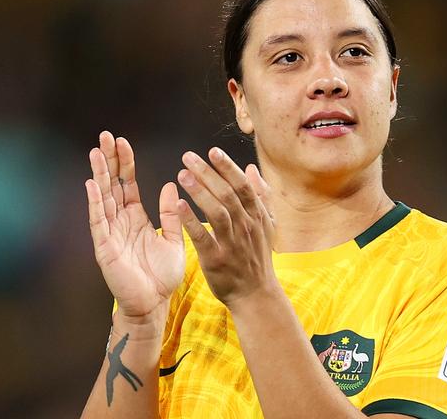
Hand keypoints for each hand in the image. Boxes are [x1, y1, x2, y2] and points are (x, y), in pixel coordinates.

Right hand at [86, 131, 184, 323]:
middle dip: (109, 160)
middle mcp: (120, 222)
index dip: (125, 163)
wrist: (154, 304)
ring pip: (103, 198)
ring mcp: (110, 233)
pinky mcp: (105, 247)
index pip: (128, 184)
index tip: (122, 142)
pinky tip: (93, 183)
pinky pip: (99, 221)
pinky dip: (96, 202)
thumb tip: (170, 186)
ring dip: (99, 174)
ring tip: (95, 151)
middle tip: (105, 136)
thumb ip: (170, 214)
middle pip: (112, 185)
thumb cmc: (162, 275)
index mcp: (136, 218)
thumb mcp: (173, 239)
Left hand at [175, 147, 276, 308]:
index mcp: (257, 216)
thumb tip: (252, 169)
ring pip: (217, 212)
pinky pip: (203, 237)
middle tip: (188, 157)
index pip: (242, 186)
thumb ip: (261, 196)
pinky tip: (178, 205)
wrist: (255, 293)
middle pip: (227, 194)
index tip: (212, 151)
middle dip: (208, 173)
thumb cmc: (258, 257)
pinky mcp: (217, 259)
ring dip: (199, 191)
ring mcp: (232, 243)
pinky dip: (191, 220)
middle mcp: (246, 226)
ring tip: (182, 174)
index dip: (228, 167)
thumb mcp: (267, 225)